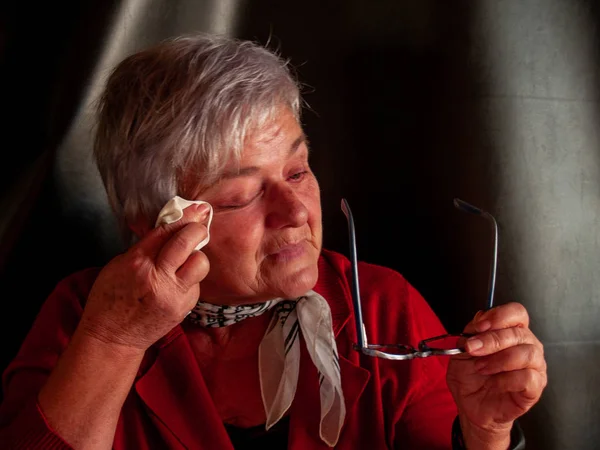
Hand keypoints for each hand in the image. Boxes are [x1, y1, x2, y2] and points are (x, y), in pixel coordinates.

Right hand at [79, 204, 210, 350]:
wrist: (112, 338)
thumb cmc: (109, 300)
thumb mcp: (118, 266)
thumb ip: (145, 247)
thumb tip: (169, 229)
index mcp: (137, 263)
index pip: (166, 231)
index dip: (184, 217)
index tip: (197, 208)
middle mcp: (158, 277)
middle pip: (188, 242)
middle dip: (196, 230)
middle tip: (196, 228)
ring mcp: (174, 295)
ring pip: (200, 263)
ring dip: (196, 257)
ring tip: (184, 261)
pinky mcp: (184, 308)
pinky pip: (196, 284)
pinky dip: (190, 280)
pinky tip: (177, 284)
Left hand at [446, 303, 546, 448]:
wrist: (470, 404)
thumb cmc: (470, 375)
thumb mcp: (463, 348)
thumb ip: (472, 331)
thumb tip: (481, 317)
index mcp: (511, 331)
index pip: (517, 312)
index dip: (499, 316)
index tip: (480, 326)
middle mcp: (527, 345)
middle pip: (519, 332)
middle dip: (491, 340)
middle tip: (472, 349)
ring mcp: (535, 366)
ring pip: (527, 353)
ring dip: (499, 360)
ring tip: (481, 368)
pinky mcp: (535, 387)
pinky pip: (528, 377)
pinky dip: (506, 379)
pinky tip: (494, 383)